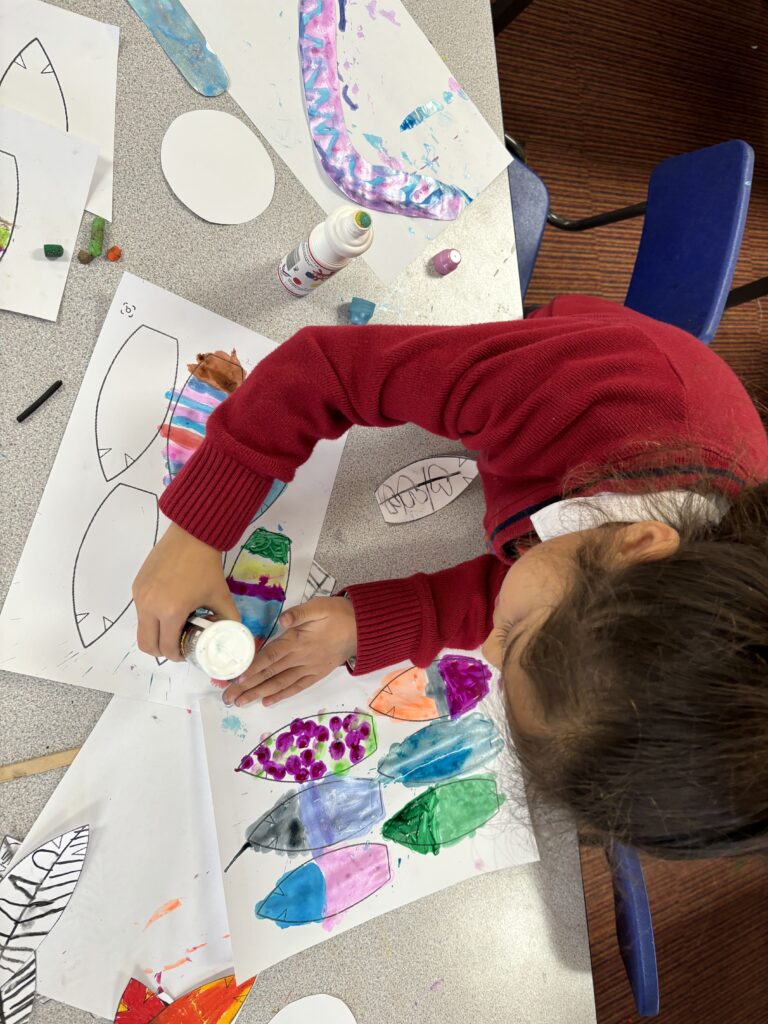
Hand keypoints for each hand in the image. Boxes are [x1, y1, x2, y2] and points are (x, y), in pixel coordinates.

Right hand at [132, 523, 238, 660]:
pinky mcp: (136, 586)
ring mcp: (140, 596)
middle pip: (147, 644)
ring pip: (141, 629)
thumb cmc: (207, 567)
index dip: (177, 655)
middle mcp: (149, 606)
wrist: (191, 536)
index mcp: (171, 611)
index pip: (166, 647)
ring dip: (156, 633)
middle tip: (177, 644)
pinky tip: (169, 607)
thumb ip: (229, 619)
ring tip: (175, 625)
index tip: (186, 652)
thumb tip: (231, 636)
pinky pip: (140, 611)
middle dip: (162, 650)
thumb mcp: (222, 596)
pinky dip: (152, 617)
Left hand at [222, 596, 356, 707]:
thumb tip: (284, 620)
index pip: (271, 656)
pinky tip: (267, 702)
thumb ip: (300, 613)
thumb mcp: (319, 606)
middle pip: (270, 674)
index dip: (253, 667)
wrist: (361, 628)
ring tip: (241, 702)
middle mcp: (301, 658)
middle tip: (228, 697)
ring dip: (259, 694)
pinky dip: (281, 695)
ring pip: (280, 684)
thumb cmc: (337, 614)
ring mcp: (308, 669)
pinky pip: (296, 687)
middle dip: (248, 686)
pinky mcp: (316, 674)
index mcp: (298, 641)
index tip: (237, 678)